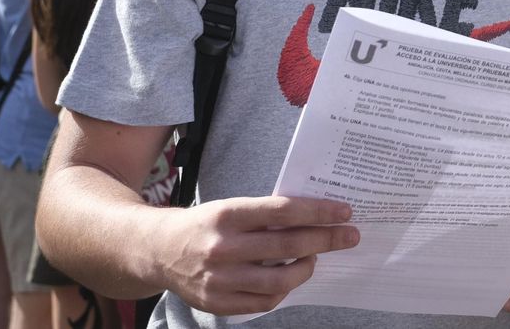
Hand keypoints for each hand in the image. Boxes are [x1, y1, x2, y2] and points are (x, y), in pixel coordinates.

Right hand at [152, 196, 357, 315]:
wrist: (159, 250)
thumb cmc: (206, 225)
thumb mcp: (231, 207)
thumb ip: (267, 214)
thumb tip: (317, 217)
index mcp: (228, 215)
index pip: (283, 211)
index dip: (318, 212)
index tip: (344, 212)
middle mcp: (222, 247)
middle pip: (288, 246)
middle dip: (326, 239)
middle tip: (350, 235)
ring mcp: (219, 278)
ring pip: (280, 280)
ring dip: (307, 268)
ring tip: (315, 258)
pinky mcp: (217, 302)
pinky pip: (264, 301)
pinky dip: (285, 289)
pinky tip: (290, 276)